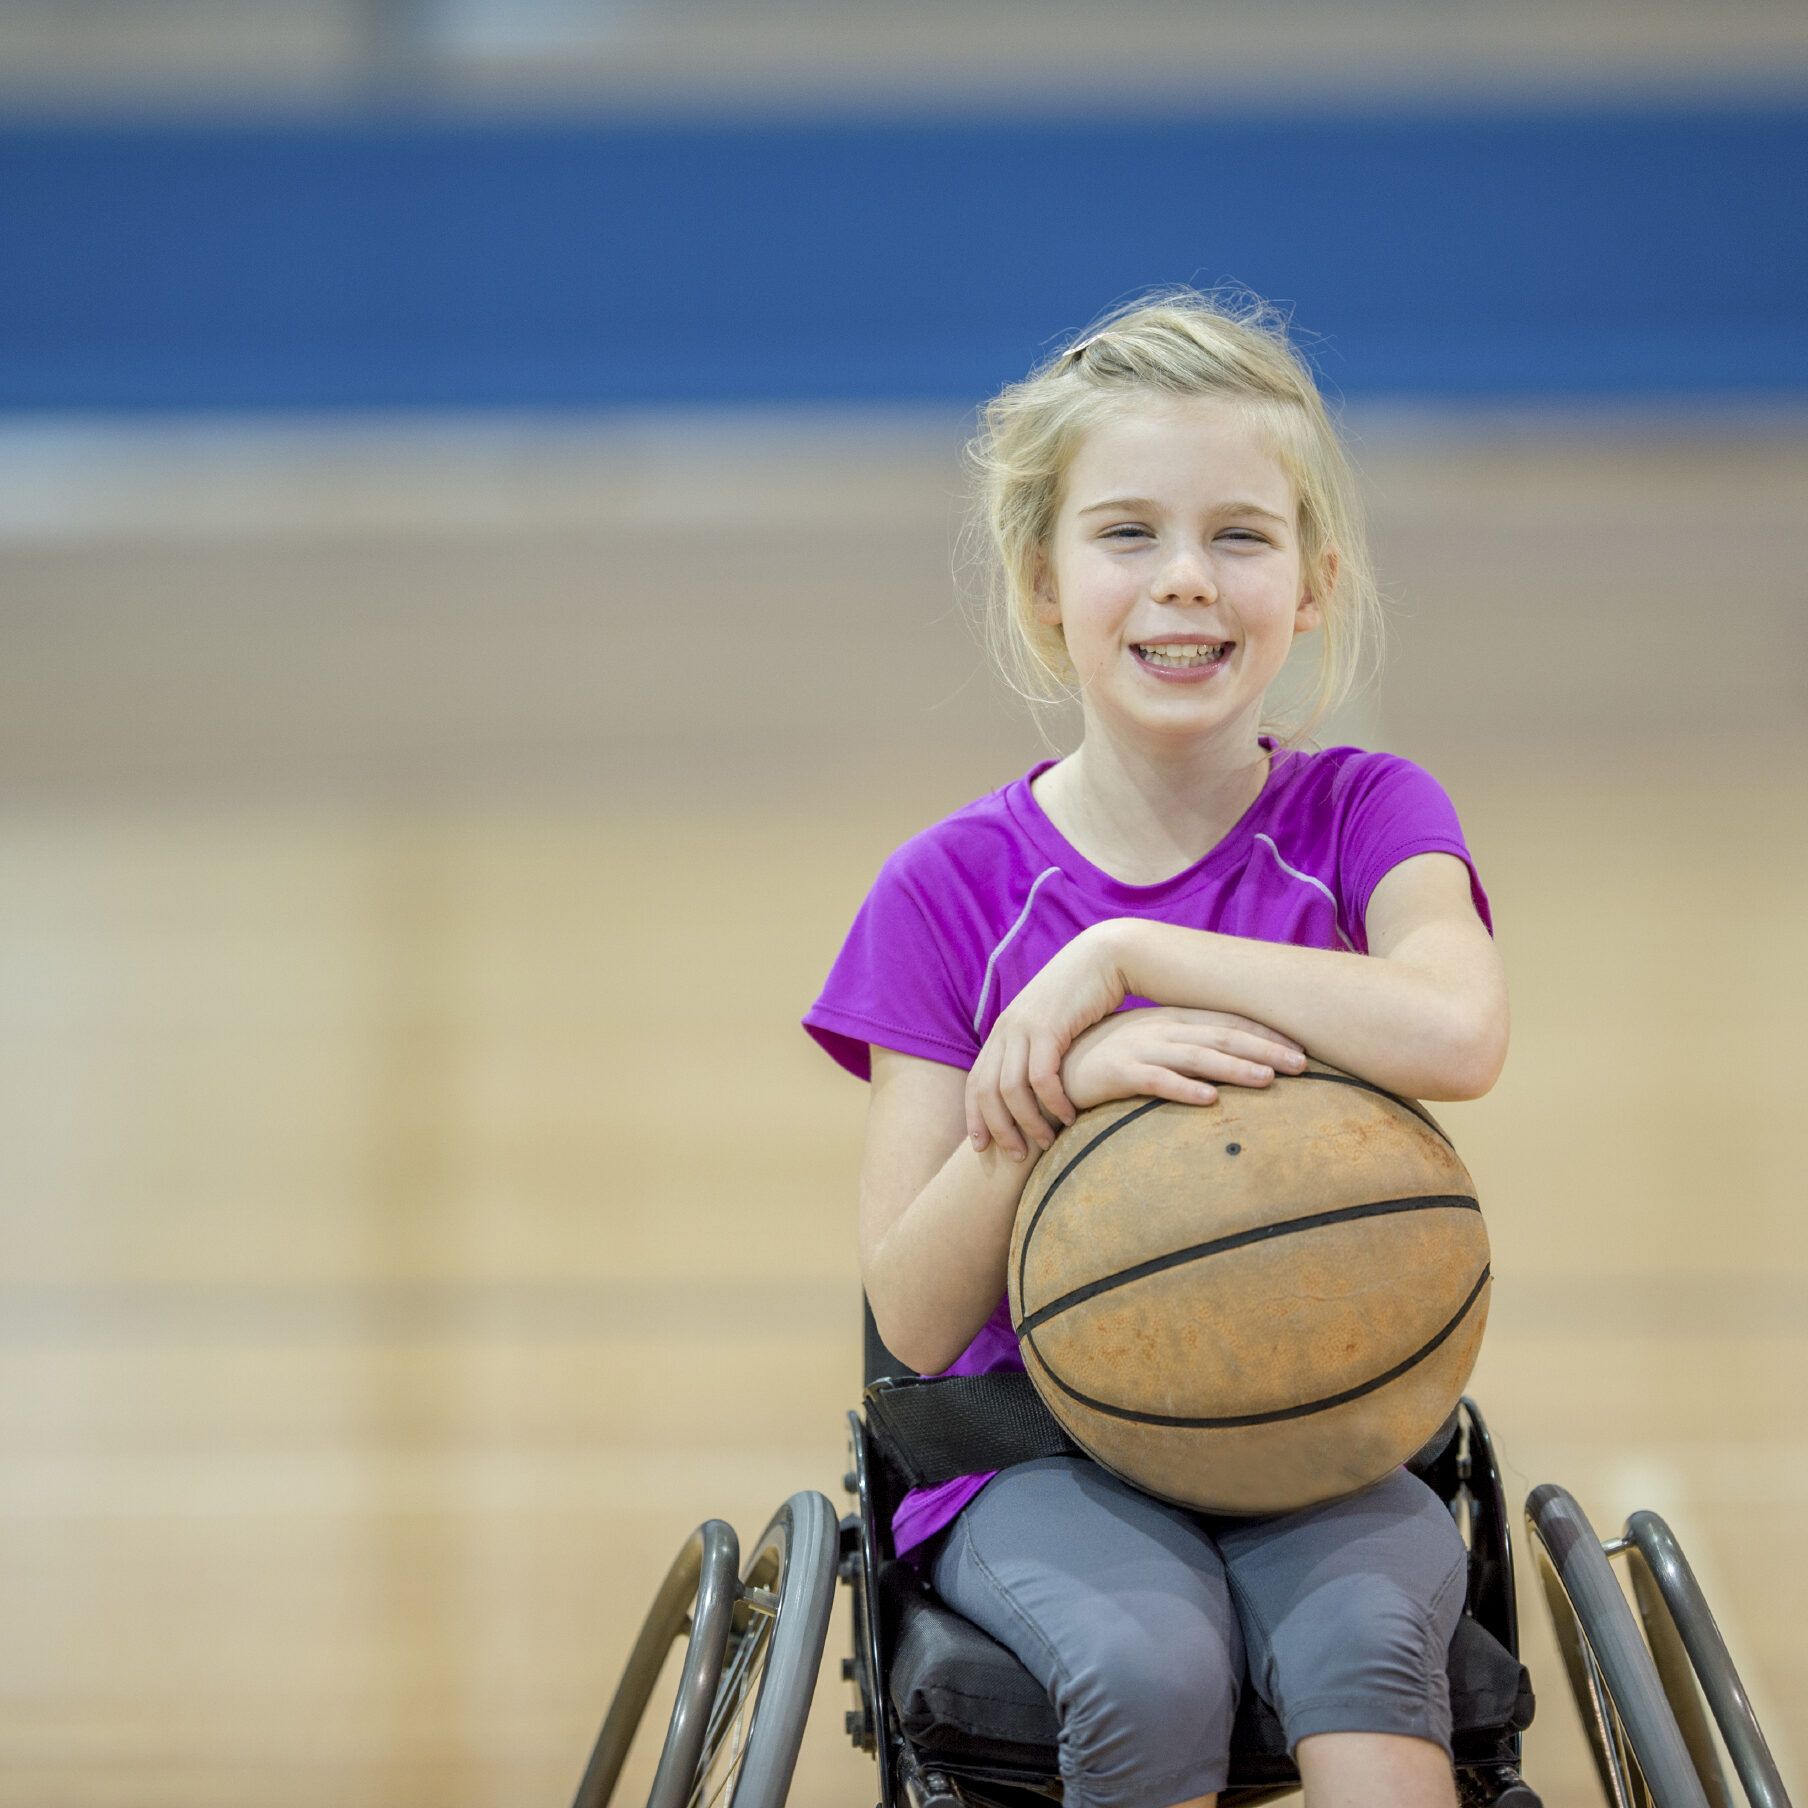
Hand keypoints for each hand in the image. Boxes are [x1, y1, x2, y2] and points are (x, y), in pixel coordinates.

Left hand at [964, 923, 1130, 1158]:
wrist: (1104, 958)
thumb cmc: (1084, 999)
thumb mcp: (1051, 1027)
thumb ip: (1037, 1054)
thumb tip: (1033, 1092)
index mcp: (1001, 1032)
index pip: (975, 1082)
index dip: (974, 1118)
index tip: (981, 1148)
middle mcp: (1005, 1030)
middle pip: (987, 1091)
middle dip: (998, 1129)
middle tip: (1015, 1156)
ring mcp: (1024, 1027)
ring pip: (1011, 1089)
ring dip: (1028, 1122)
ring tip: (1046, 1142)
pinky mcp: (1049, 1027)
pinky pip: (1042, 1077)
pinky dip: (1052, 1103)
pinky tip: (1068, 1117)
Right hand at [1061, 1007, 1306, 1113]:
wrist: (1050, 1068)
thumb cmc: (1105, 1061)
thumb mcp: (1149, 1048)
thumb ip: (1183, 1051)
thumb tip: (1225, 1065)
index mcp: (1169, 1021)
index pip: (1226, 1023)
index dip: (1264, 1033)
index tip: (1300, 1046)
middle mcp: (1159, 1030)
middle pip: (1221, 1037)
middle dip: (1265, 1049)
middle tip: (1303, 1063)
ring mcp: (1138, 1050)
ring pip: (1196, 1057)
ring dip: (1234, 1068)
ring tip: (1269, 1080)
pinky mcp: (1117, 1073)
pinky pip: (1156, 1081)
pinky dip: (1184, 1089)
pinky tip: (1210, 1100)